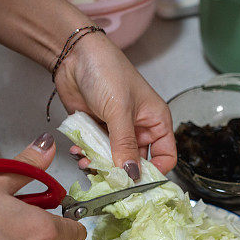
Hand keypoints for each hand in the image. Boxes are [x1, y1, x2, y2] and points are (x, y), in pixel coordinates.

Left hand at [53, 32, 175, 178]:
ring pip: (113, 160)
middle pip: (136, 163)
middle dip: (121, 172)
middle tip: (107, 179)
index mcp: (155, 121)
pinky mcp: (96, 130)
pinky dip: (86, 156)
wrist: (74, 55)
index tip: (138, 183)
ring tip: (86, 163)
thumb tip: (132, 175)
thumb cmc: (107, 71)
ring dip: (99, 165)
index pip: (165, 157)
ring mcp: (116, 130)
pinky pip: (95, 152)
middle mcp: (138, 129)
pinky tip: (78, 152)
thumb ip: (125, 145)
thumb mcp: (119, 111)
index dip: (154, 172)